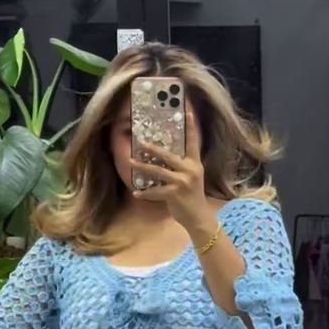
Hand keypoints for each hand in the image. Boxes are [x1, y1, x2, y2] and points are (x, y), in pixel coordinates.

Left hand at [130, 110, 213, 233]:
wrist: (198, 217)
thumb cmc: (192, 197)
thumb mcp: (191, 178)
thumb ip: (182, 167)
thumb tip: (165, 157)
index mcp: (195, 164)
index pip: (193, 141)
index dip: (190, 126)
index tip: (187, 111)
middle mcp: (190, 170)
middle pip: (168, 156)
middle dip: (153, 149)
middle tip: (141, 142)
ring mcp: (182, 182)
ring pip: (158, 172)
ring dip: (142, 167)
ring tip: (130, 162)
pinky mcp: (175, 194)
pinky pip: (156, 191)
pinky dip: (145, 193)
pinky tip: (136, 192)